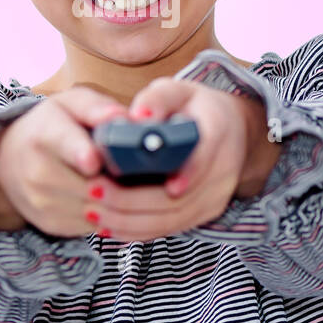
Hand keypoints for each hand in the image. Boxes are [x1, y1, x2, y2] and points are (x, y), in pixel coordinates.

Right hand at [0, 86, 129, 237]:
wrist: (9, 160)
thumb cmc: (50, 127)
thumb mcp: (69, 104)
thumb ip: (96, 107)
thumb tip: (128, 118)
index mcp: (46, 133)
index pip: (64, 144)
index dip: (82, 154)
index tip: (95, 160)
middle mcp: (38, 171)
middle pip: (93, 185)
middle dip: (124, 183)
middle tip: (144, 174)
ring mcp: (42, 201)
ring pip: (99, 210)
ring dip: (122, 202)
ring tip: (130, 184)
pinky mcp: (51, 224)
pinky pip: (94, 226)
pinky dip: (111, 215)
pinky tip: (113, 199)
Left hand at [82, 79, 258, 241]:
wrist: (231, 133)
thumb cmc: (196, 109)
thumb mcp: (179, 91)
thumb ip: (158, 98)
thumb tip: (138, 115)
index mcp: (217, 132)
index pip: (206, 156)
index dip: (188, 173)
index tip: (165, 186)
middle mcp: (221, 170)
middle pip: (180, 199)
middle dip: (132, 201)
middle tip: (93, 192)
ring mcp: (214, 197)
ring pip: (172, 220)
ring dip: (128, 221)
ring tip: (91, 211)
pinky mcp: (203, 214)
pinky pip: (170, 229)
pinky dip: (136, 230)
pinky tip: (108, 225)